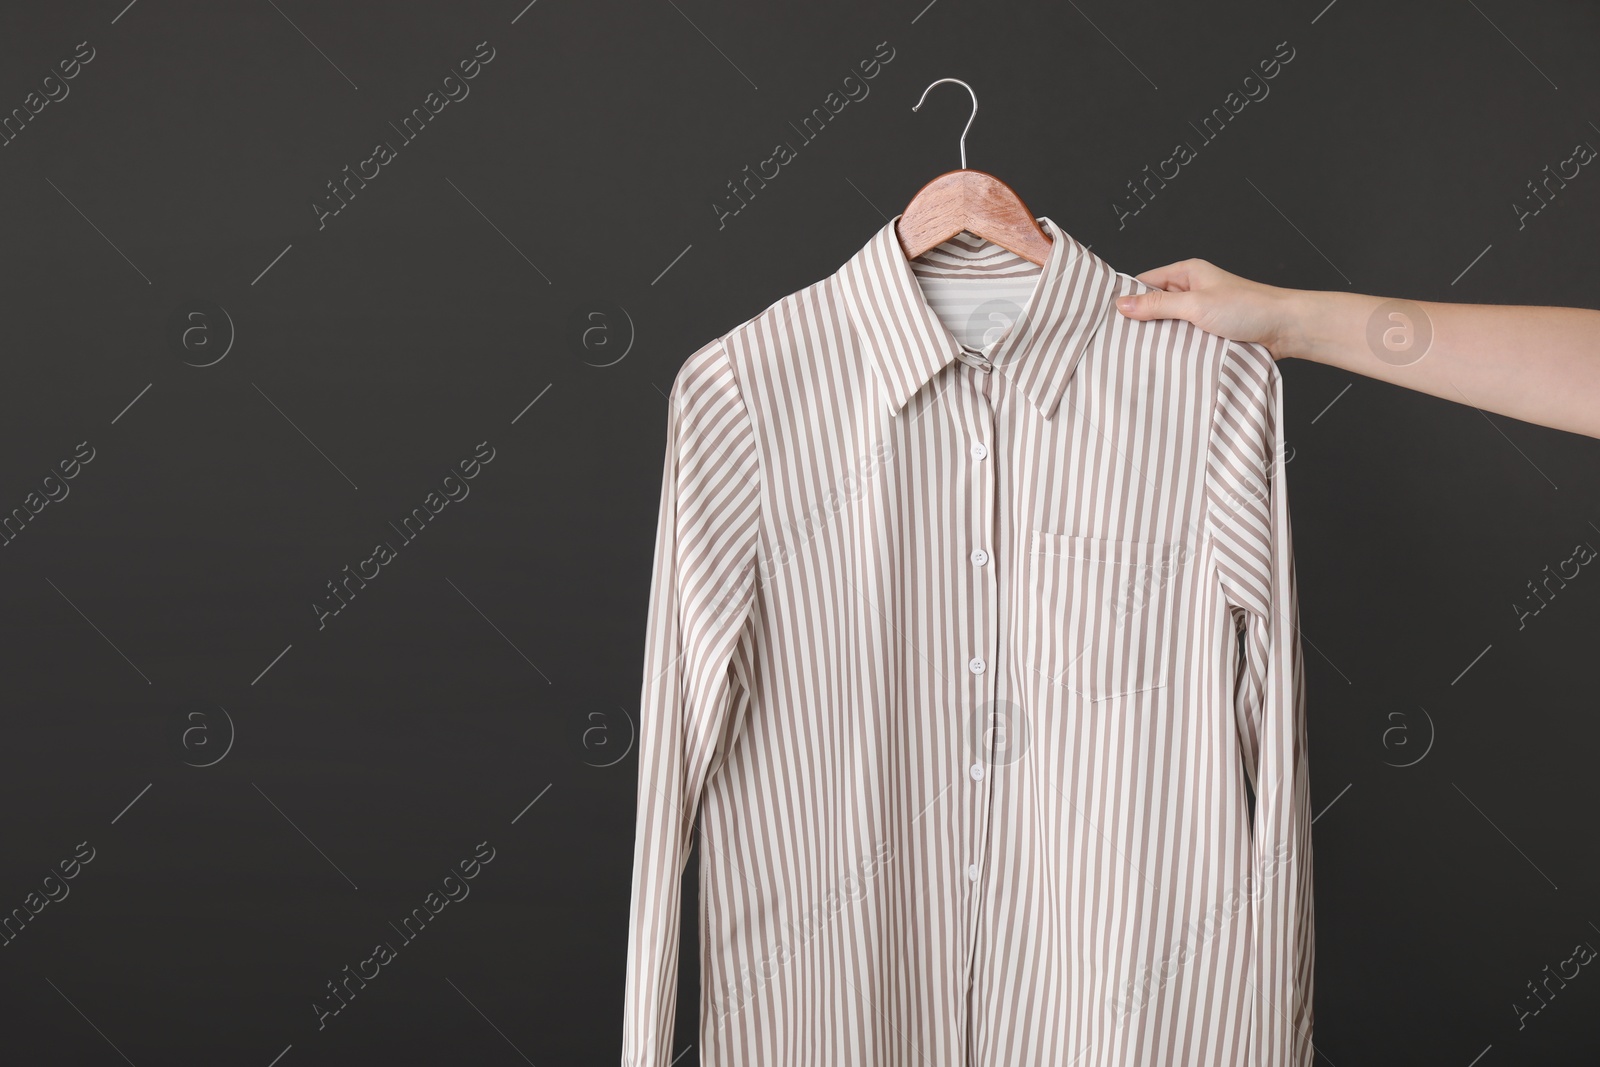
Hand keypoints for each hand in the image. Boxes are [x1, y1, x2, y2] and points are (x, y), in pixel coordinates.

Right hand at [1114, 258, 1297, 358]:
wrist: (1285, 329)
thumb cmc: (1248, 308)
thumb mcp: (1195, 304)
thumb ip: (1157, 305)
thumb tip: (1122, 304)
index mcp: (1187, 273)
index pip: (1145, 282)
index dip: (1127, 297)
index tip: (1107, 316)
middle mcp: (1192, 291)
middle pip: (1154, 305)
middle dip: (1140, 322)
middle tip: (1118, 340)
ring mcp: (1200, 313)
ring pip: (1167, 325)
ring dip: (1159, 339)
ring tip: (1138, 353)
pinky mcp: (1208, 333)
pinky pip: (1182, 340)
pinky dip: (1174, 349)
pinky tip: (1163, 360)